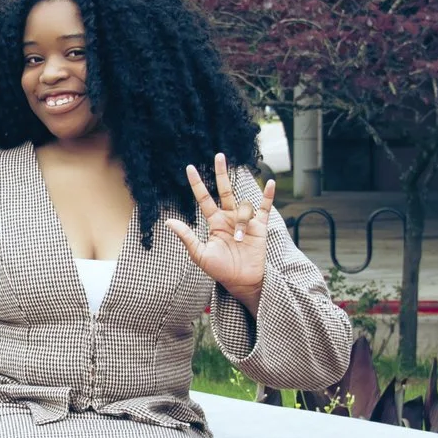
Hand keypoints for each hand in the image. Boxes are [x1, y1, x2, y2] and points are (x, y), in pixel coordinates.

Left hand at [163, 154, 271, 311]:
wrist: (242, 281)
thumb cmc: (220, 270)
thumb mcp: (200, 254)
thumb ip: (187, 237)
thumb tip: (168, 222)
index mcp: (214, 222)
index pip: (204, 199)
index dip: (197, 184)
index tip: (189, 168)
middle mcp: (229, 217)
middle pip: (224, 190)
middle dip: (221, 173)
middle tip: (218, 155)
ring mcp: (245, 220)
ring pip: (243, 206)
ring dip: (242, 220)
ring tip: (241, 239)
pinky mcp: (260, 226)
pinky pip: (264, 207)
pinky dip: (267, 195)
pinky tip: (269, 183)